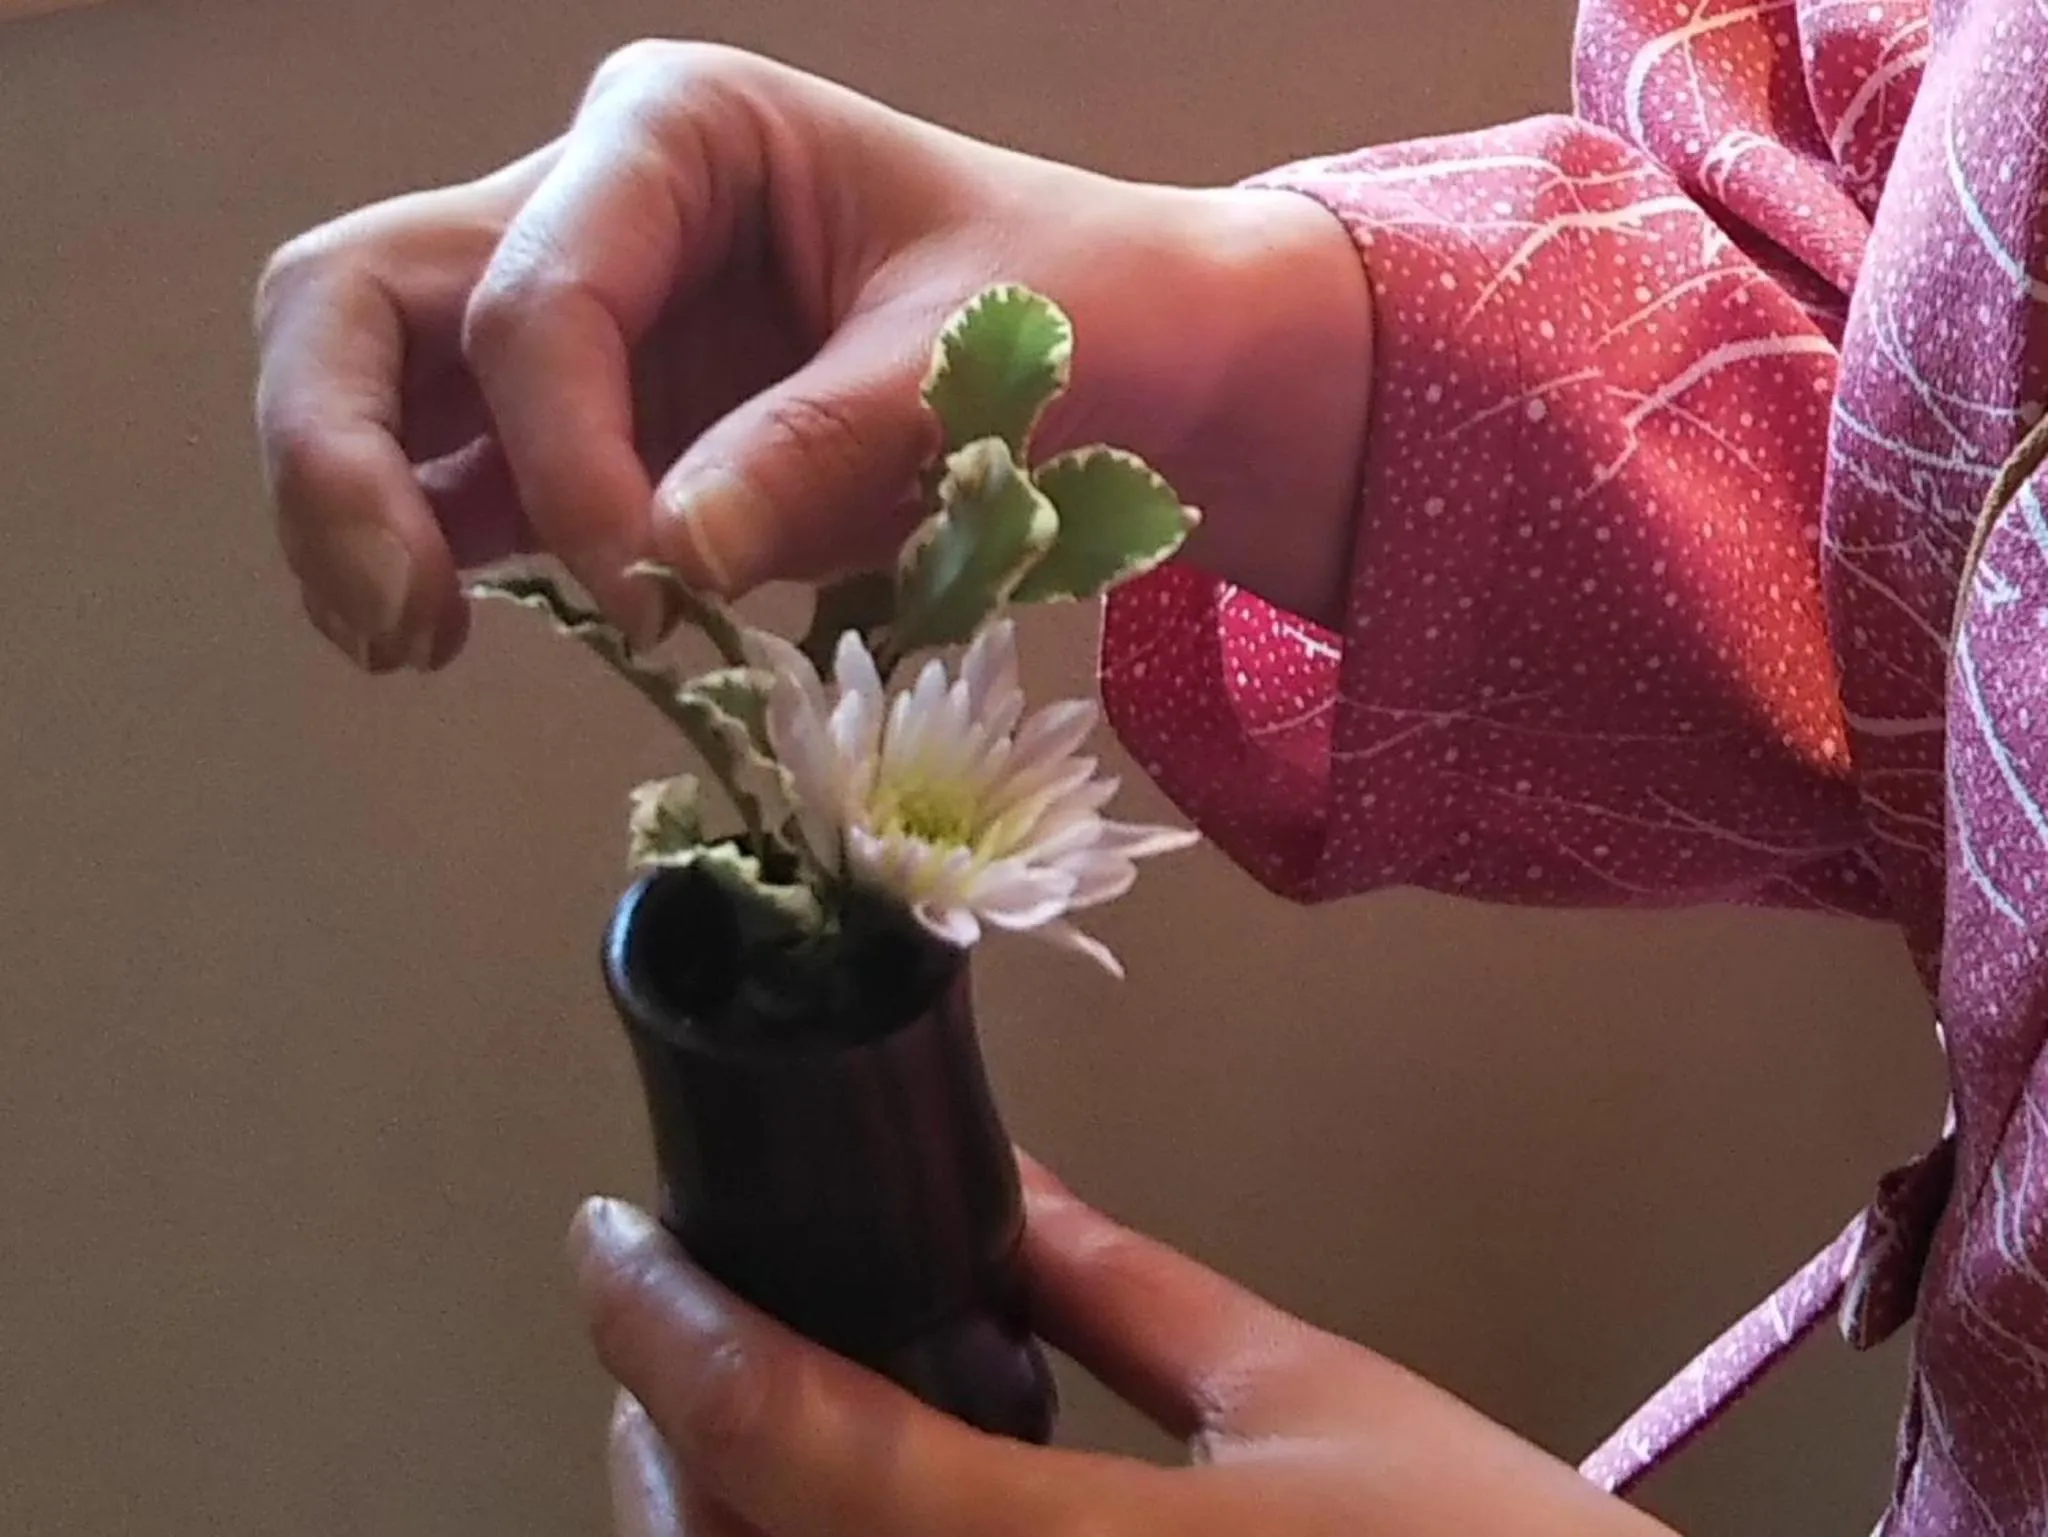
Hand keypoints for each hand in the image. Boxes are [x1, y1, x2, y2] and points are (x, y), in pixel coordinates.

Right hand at [253, 41, 1370, 672]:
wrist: (1133, 352)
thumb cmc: (1079, 303)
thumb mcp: (973, 357)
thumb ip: (816, 445)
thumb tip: (660, 562)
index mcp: (677, 133)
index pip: (537, 294)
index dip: (564, 458)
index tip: (650, 591)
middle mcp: (592, 205)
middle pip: (364, 298)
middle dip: (342, 458)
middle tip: (404, 624)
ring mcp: (580, 319)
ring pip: (374, 385)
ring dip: (351, 513)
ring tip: (410, 645)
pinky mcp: (595, 425)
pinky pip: (457, 476)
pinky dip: (426, 550)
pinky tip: (442, 636)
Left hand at [572, 1160, 1674, 1536]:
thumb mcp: (1306, 1400)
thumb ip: (1126, 1291)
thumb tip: (999, 1184)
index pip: (800, 1440)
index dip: (671, 1329)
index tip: (612, 1236)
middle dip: (663, 1442)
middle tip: (664, 1326)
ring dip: (711, 1519)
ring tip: (732, 1404)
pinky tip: (844, 1506)